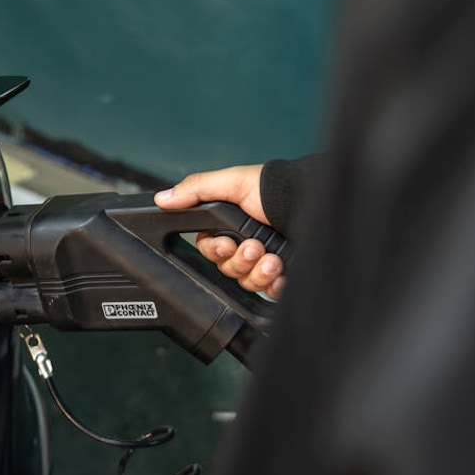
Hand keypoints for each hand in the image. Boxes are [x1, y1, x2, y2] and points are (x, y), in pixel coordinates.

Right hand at [154, 165, 285, 298]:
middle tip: (254, 248)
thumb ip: (195, 191)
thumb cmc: (273, 188)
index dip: (216, 251)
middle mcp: (247, 244)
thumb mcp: (231, 182)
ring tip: (272, 259)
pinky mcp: (284, 275)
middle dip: (240, 260)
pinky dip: (274, 286)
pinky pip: (270, 292)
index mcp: (231, 226)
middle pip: (228, 269)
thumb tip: (163, 199)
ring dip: (258, 272)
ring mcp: (266, 261)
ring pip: (248, 282)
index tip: (225, 244)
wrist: (311, 201)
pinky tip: (281, 274)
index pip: (210, 250)